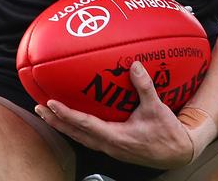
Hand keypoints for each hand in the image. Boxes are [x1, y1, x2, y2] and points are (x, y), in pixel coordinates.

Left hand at [35, 61, 216, 168]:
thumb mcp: (157, 109)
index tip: (50, 104)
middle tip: (39, 107)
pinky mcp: (114, 147)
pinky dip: (76, 127)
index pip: (84, 124)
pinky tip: (73, 119)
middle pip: (75, 133)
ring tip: (48, 113)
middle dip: (55, 121)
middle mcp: (109, 145)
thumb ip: (145, 87)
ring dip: (62, 125)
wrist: (178, 152)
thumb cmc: (168, 133)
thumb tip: (135, 66)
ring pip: (80, 137)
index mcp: (116, 137)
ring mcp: (110, 148)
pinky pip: (88, 137)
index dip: (66, 114)